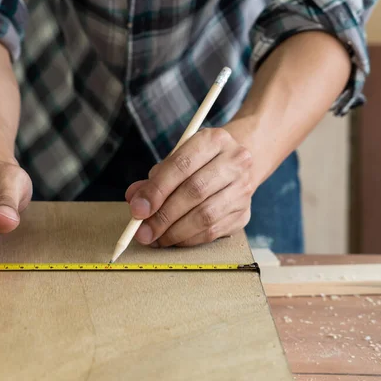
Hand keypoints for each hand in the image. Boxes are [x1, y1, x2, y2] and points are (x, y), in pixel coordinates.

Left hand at [125, 127, 252, 246]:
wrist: (235, 165)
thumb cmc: (198, 164)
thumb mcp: (176, 161)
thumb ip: (154, 180)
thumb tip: (135, 201)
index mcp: (214, 140)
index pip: (181, 165)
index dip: (156, 190)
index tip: (138, 210)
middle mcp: (235, 161)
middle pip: (194, 192)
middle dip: (163, 216)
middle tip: (142, 232)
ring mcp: (243, 188)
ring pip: (205, 216)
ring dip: (175, 232)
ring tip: (155, 238)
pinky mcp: (245, 213)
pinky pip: (213, 232)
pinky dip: (188, 240)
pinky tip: (173, 239)